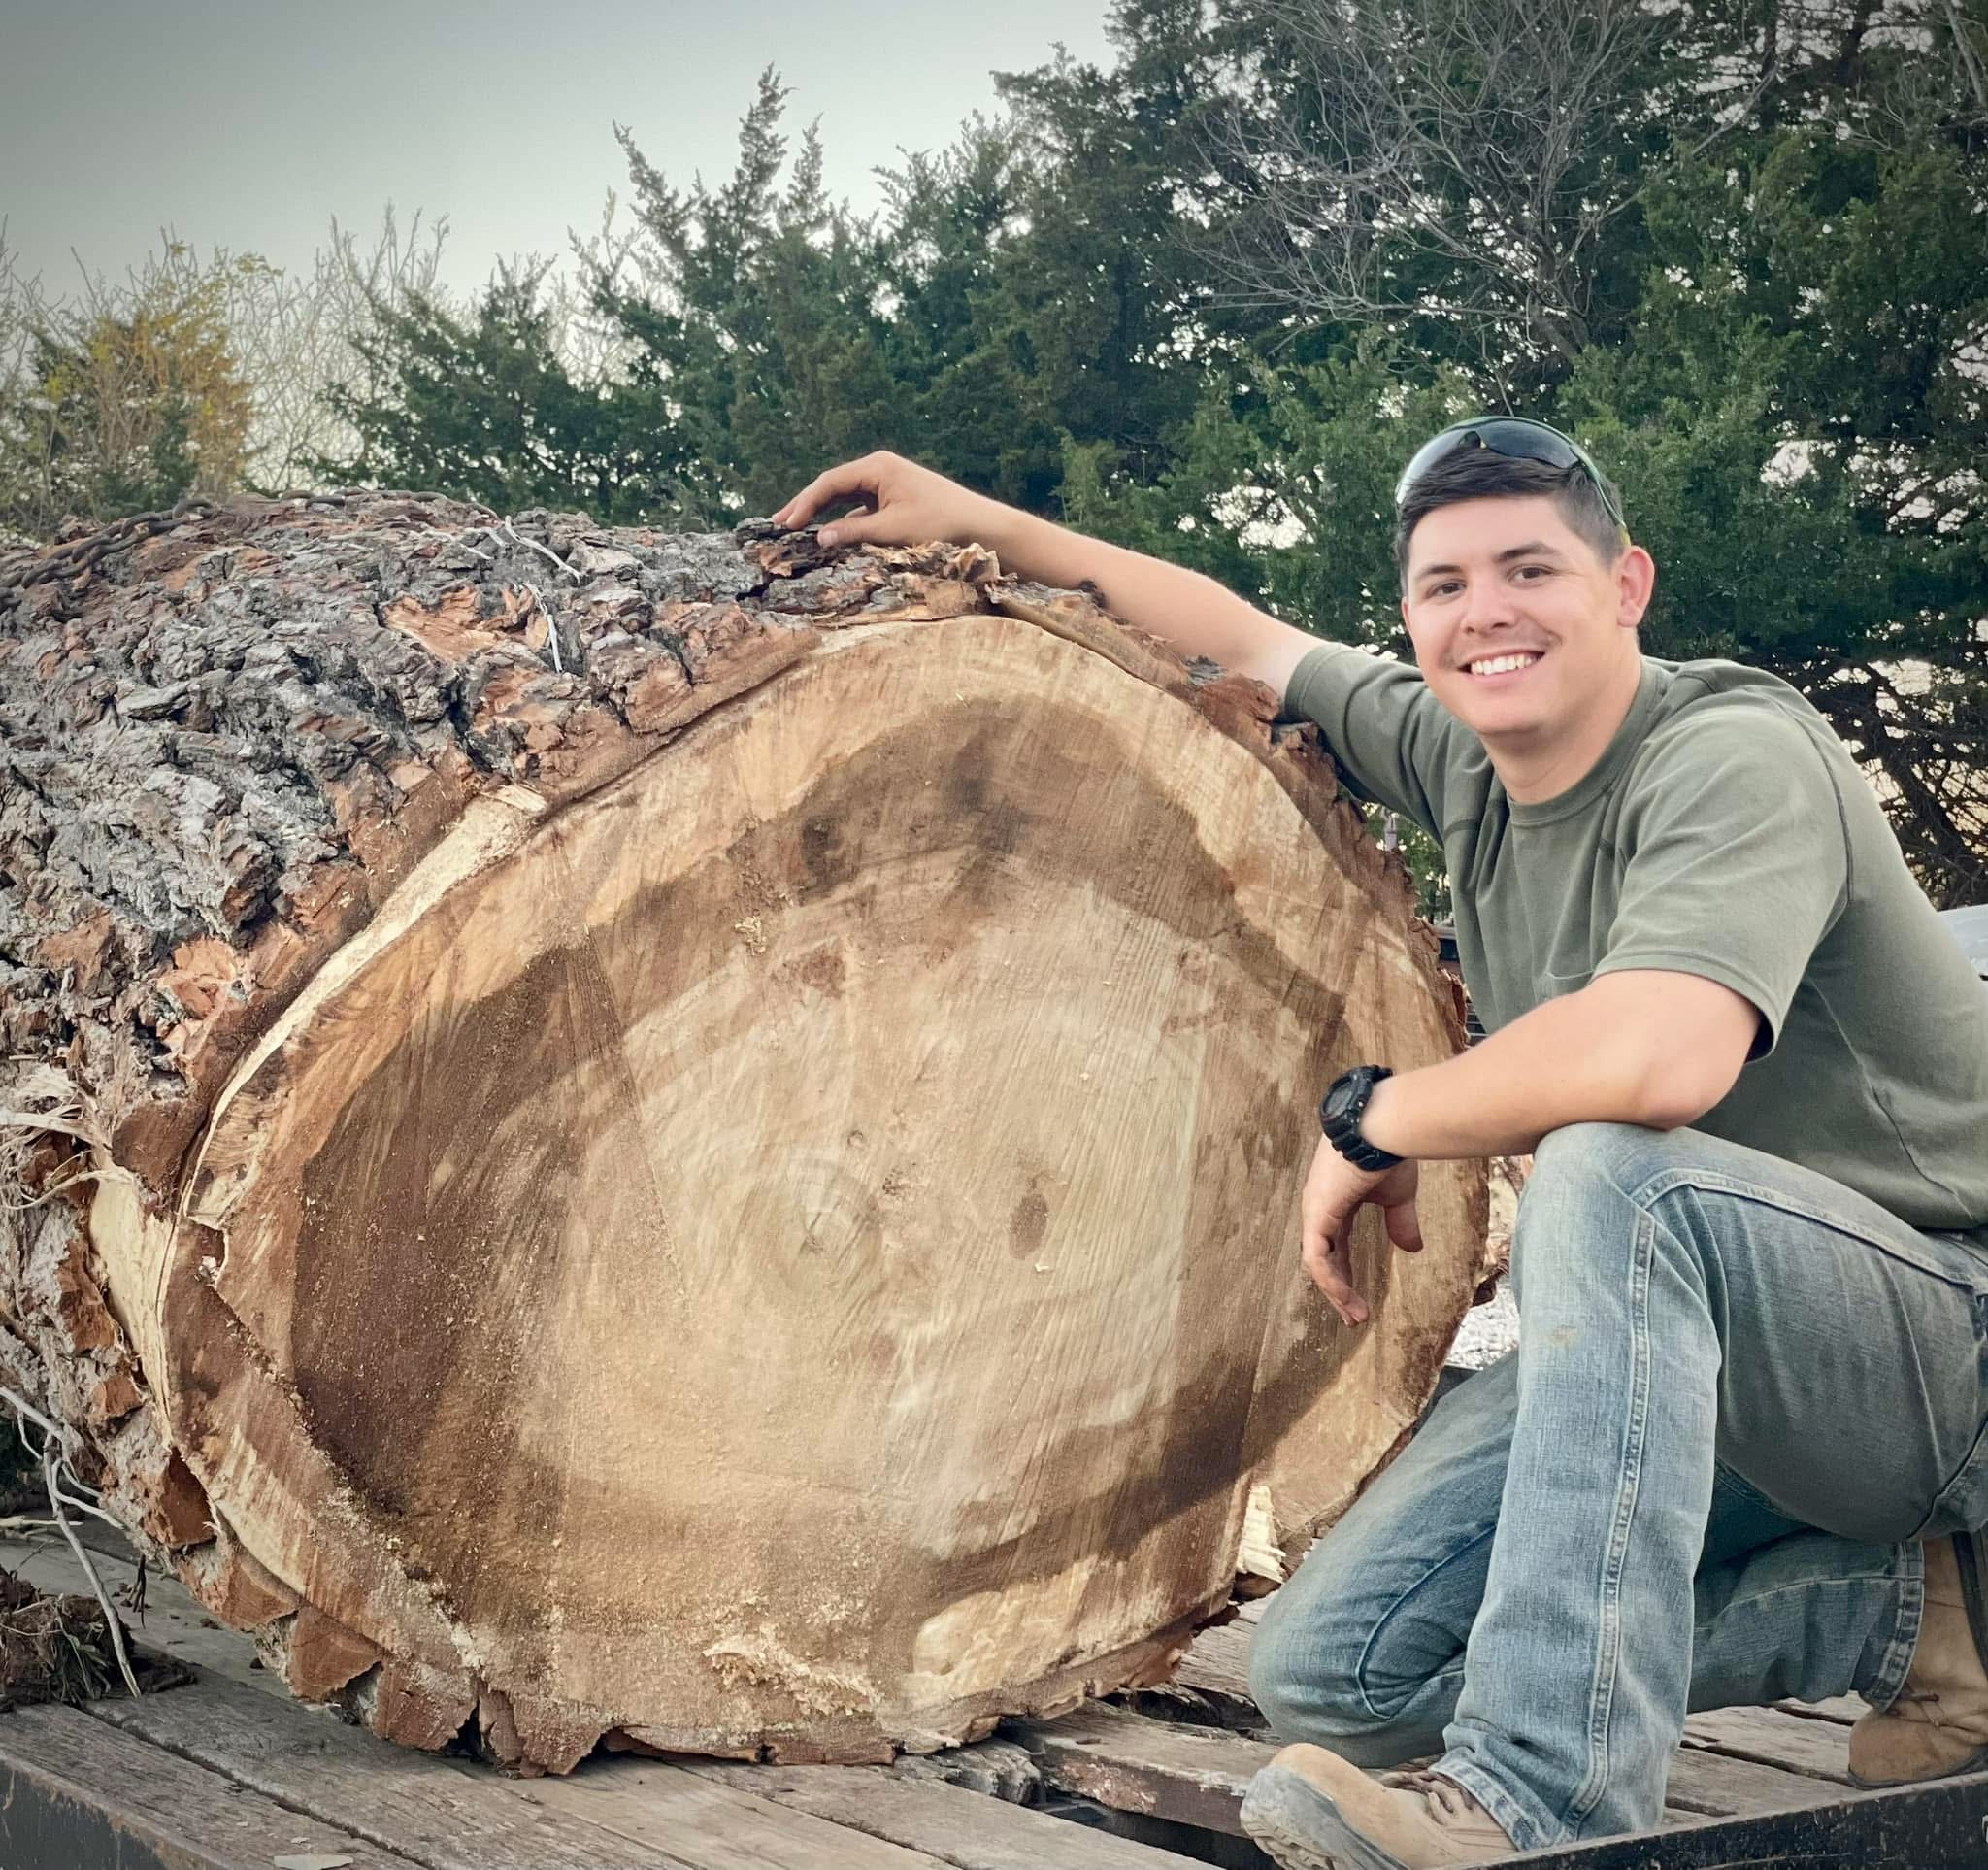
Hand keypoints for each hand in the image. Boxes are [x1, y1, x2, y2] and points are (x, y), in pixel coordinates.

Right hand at [772, 452, 1001, 551]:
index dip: (804, 503)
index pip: (830, 482)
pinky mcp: (894, 500)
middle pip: (833, 487)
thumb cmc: (940, 523)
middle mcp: (879, 470)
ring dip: (822, 514)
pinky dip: (843, 522)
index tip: (785, 524)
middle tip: (778, 524)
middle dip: (806, 506)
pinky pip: (860, 509)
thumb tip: (819, 538)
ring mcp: (887, 484)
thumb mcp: (893, 530)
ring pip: (845, 498)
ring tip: (796, 530)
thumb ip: (854, 533)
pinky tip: (830, 538)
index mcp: (877, 467)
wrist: (981, 525)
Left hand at [1298, 1138, 1422, 1328]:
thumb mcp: (1397, 1196)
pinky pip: (1318, 1258)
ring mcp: (1315, 1210)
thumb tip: (1412, 1249)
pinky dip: (1331, 1280)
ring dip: (1336, 1292)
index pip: (1336, 1246)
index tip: (1360, 1300)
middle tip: (1354, 1316)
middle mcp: (1320, 1207)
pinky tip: (1345, 1297)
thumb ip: (1400, 1222)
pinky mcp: (1316, 1214)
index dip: (1347, 1273)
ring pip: (1318, 1263)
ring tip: (1354, 1315)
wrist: (1384, 1127)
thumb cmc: (1390, 1152)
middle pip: (1325, 1258)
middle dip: (1339, 1290)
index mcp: (1336, 1202)